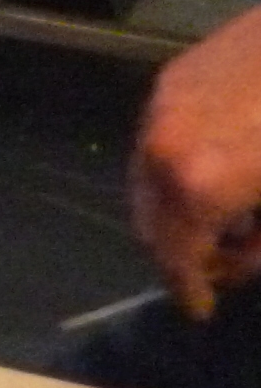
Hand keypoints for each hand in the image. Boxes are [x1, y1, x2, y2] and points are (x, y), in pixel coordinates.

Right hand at [133, 5, 260, 320]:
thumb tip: (239, 258)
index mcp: (200, 184)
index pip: (176, 257)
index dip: (190, 289)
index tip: (202, 308)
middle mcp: (163, 149)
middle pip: (150, 223)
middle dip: (182, 250)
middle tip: (221, 260)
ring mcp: (162, 108)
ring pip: (148, 181)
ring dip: (179, 208)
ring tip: (225, 209)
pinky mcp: (172, 78)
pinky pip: (160, 140)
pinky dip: (181, 166)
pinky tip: (221, 160)